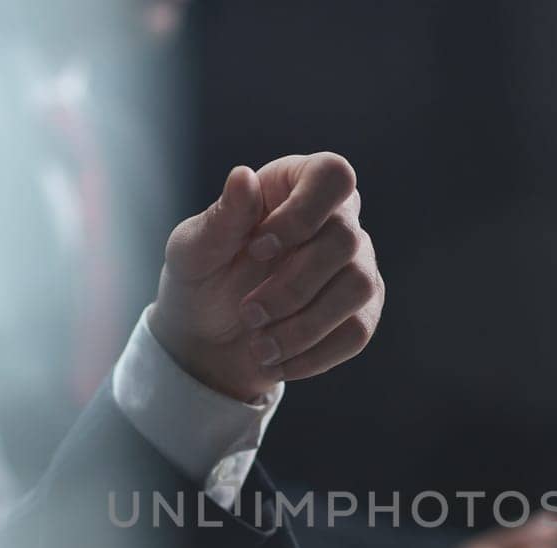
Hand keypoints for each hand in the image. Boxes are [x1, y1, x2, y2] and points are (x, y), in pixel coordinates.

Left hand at [151, 153, 383, 401]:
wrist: (209, 339)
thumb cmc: (202, 279)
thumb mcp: (195, 249)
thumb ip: (222, 217)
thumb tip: (243, 176)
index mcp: (295, 185)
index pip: (332, 176)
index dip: (302, 214)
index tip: (256, 249)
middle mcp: (337, 219)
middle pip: (345, 240)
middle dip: (292, 287)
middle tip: (248, 313)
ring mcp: (356, 264)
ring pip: (358, 288)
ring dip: (304, 326)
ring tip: (260, 346)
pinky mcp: (361, 310)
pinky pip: (356, 331)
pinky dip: (313, 354)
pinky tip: (278, 361)